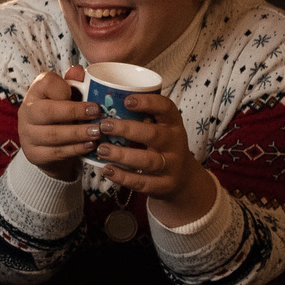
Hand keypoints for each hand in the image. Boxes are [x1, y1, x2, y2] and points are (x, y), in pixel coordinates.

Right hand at [19, 66, 103, 180]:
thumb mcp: (68, 98)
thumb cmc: (62, 115)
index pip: (46, 83)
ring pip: (53, 134)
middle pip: (47, 111)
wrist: (48, 147)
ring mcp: (27, 134)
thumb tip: (78, 70)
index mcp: (36, 92)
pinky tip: (90, 146)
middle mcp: (27, 111)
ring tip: (97, 132)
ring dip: (78, 133)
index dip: (64, 88)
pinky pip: (56, 152)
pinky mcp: (33, 154)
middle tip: (97, 113)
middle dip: (74, 112)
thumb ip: (74, 84)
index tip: (85, 94)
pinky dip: (75, 149)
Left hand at [95, 93, 220, 226]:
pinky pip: (143, 182)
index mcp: (173, 123)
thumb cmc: (162, 145)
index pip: (166, 108)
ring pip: (146, 161)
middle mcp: (175, 143)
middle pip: (153, 135)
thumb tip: (103, 100)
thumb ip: (140, 116)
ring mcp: (171, 165)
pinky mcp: (164, 185)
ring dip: (121, 155)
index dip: (148, 103)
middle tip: (104, 126)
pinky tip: (107, 170)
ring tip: (101, 149)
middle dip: (127, 129)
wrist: (183, 178)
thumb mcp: (159, 127)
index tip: (126, 100)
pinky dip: (123, 177)